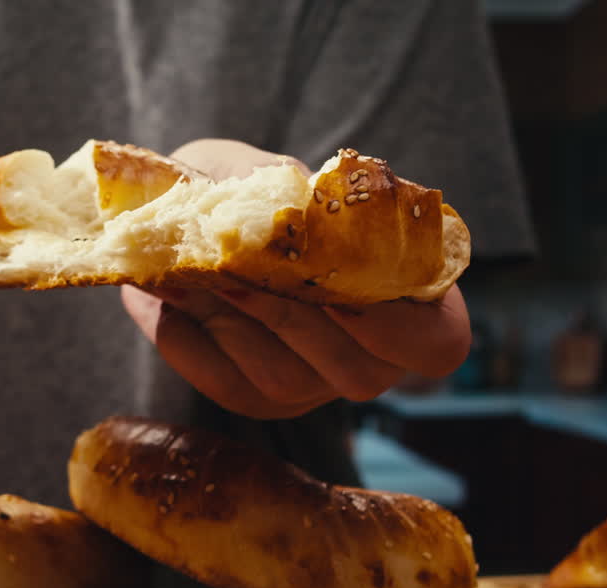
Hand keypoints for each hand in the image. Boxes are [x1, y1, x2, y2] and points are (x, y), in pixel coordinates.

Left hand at [120, 139, 470, 418]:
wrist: (192, 213)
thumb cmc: (258, 188)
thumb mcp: (273, 173)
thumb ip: (286, 192)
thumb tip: (281, 200)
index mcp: (406, 300)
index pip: (439, 343)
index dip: (402, 324)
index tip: (348, 278)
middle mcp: (367, 357)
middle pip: (360, 372)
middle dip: (299, 314)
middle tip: (245, 267)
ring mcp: (308, 385)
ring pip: (285, 379)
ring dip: (238, 320)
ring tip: (196, 269)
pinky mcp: (247, 394)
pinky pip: (222, 380)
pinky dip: (189, 338)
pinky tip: (168, 291)